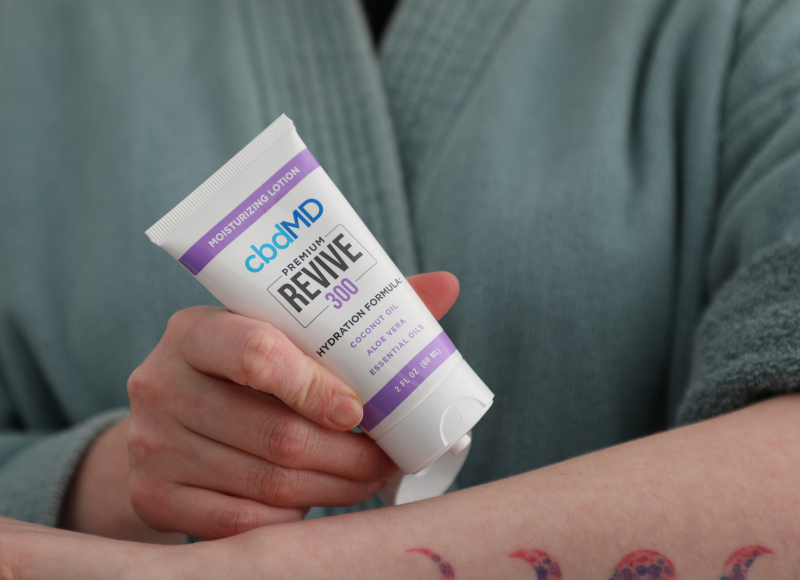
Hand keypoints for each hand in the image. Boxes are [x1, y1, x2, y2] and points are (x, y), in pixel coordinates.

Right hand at [121, 272, 458, 539]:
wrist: (172, 420)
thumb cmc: (248, 368)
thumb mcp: (283, 332)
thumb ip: (357, 311)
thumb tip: (447, 285)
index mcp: (195, 330)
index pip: (257, 353)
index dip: (317, 386)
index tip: (360, 410)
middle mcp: (162, 384)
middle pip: (275, 432)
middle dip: (347, 456)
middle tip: (386, 459)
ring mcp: (153, 444)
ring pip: (267, 483)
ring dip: (333, 489)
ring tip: (368, 480)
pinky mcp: (154, 495)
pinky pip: (241, 522)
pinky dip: (294, 518)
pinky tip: (319, 502)